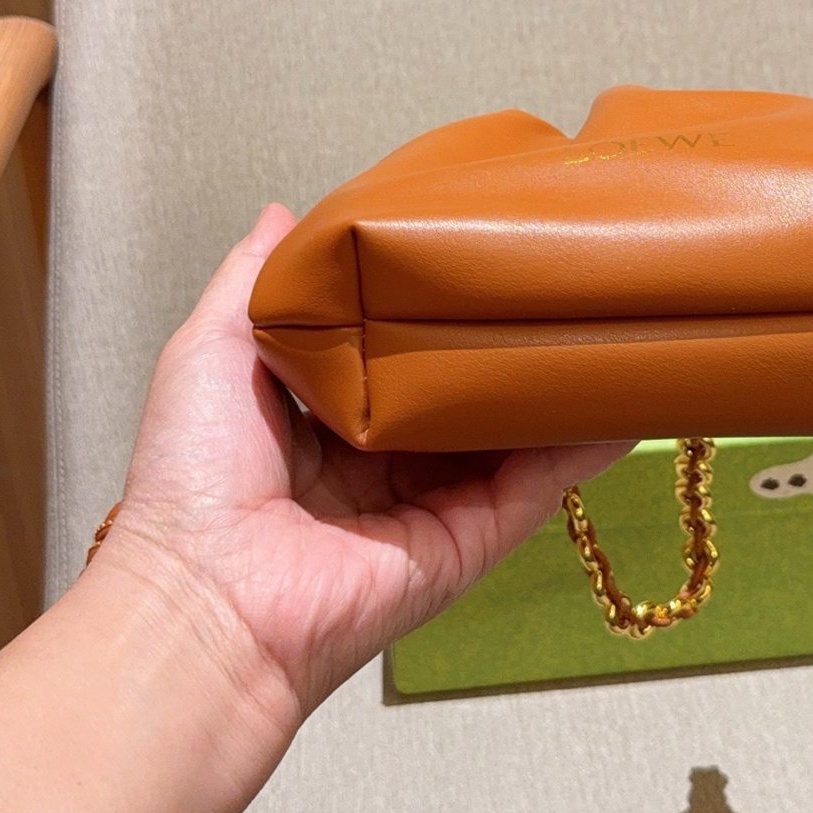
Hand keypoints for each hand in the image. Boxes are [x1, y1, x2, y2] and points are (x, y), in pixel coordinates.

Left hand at [90, 204, 629, 730]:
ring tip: (603, 326)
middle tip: (549, 280)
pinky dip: (578, 448)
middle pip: (459, 395)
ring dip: (553, 391)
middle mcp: (378, 463)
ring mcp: (429, 505)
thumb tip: (280, 213)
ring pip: (508, 437)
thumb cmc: (193, 480)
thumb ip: (254, 280)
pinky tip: (620, 405)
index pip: (393, 353)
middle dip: (500, 345)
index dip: (429, 307)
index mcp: (319, 419)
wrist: (209, 598)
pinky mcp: (467, 541)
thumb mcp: (211, 349)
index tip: (470, 252)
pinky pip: (533, 488)